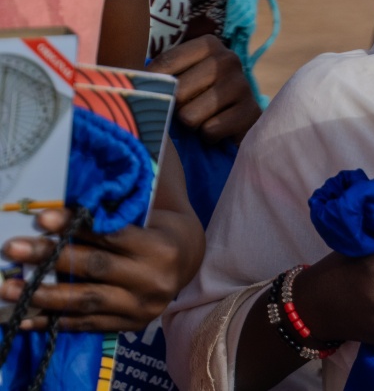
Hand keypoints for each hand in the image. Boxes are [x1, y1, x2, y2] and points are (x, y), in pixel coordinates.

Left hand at [0, 208, 186, 331]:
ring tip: (10, 289)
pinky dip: (55, 322)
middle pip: (95, 267)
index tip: (42, 219)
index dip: (75, 227)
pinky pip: (88, 324)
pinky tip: (27, 319)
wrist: (189, 259)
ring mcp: (144, 307)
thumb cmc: (158, 229)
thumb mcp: (145, 215)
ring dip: (44, 295)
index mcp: (160, 248)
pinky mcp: (133, 325)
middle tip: (14, 249)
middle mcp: (154, 280)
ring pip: (87, 300)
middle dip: (50, 258)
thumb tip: (60, 216)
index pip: (111, 236)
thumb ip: (111, 217)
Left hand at [148, 35, 259, 144]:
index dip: (152, 86)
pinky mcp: (251, 112)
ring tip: (203, 117)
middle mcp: (229, 59)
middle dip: (176, 107)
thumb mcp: (181, 75)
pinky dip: (208, 136)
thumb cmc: (199, 96)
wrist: (238, 120)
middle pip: (177, 92)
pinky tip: (218, 127)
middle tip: (188, 107)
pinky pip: (209, 131)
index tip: (155, 93)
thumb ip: (159, 72)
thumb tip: (126, 76)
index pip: (163, 65)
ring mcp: (243, 85)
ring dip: (192, 124)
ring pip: (189, 116)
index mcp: (209, 44)